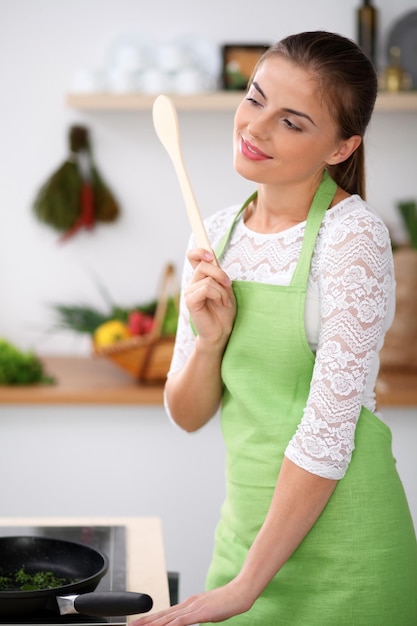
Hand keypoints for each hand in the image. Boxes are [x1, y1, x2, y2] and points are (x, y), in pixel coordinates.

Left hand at [130, 581, 252, 624]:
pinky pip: (183, 620)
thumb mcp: (207, 610)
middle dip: (146, 621)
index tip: (138, 623)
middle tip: (131, 625)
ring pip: (169, 617)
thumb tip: (185, 621)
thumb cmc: (227, 602)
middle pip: (163, 614)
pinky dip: (172, 625)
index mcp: (189, 603)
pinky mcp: (201, 612)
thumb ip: (195, 615)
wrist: (240, 591)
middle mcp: (188, 603)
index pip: (166, 613)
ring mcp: (194, 607)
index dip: (151, 618)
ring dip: (153, 623)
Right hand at [185, 249, 235, 350]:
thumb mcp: (225, 287)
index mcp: (200, 278)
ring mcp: (189, 292)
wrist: (222, 332)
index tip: (211, 255)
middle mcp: (192, 283)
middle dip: (220, 273)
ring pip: (207, 278)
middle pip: (203, 265)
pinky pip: (205, 288)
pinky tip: (221, 304)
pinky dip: (217, 295)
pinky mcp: (190, 301)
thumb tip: (211, 254)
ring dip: (221, 290)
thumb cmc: (224, 311)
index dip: (199, 251)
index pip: (193, 257)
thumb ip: (217, 273)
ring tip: (224, 301)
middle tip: (228, 285)